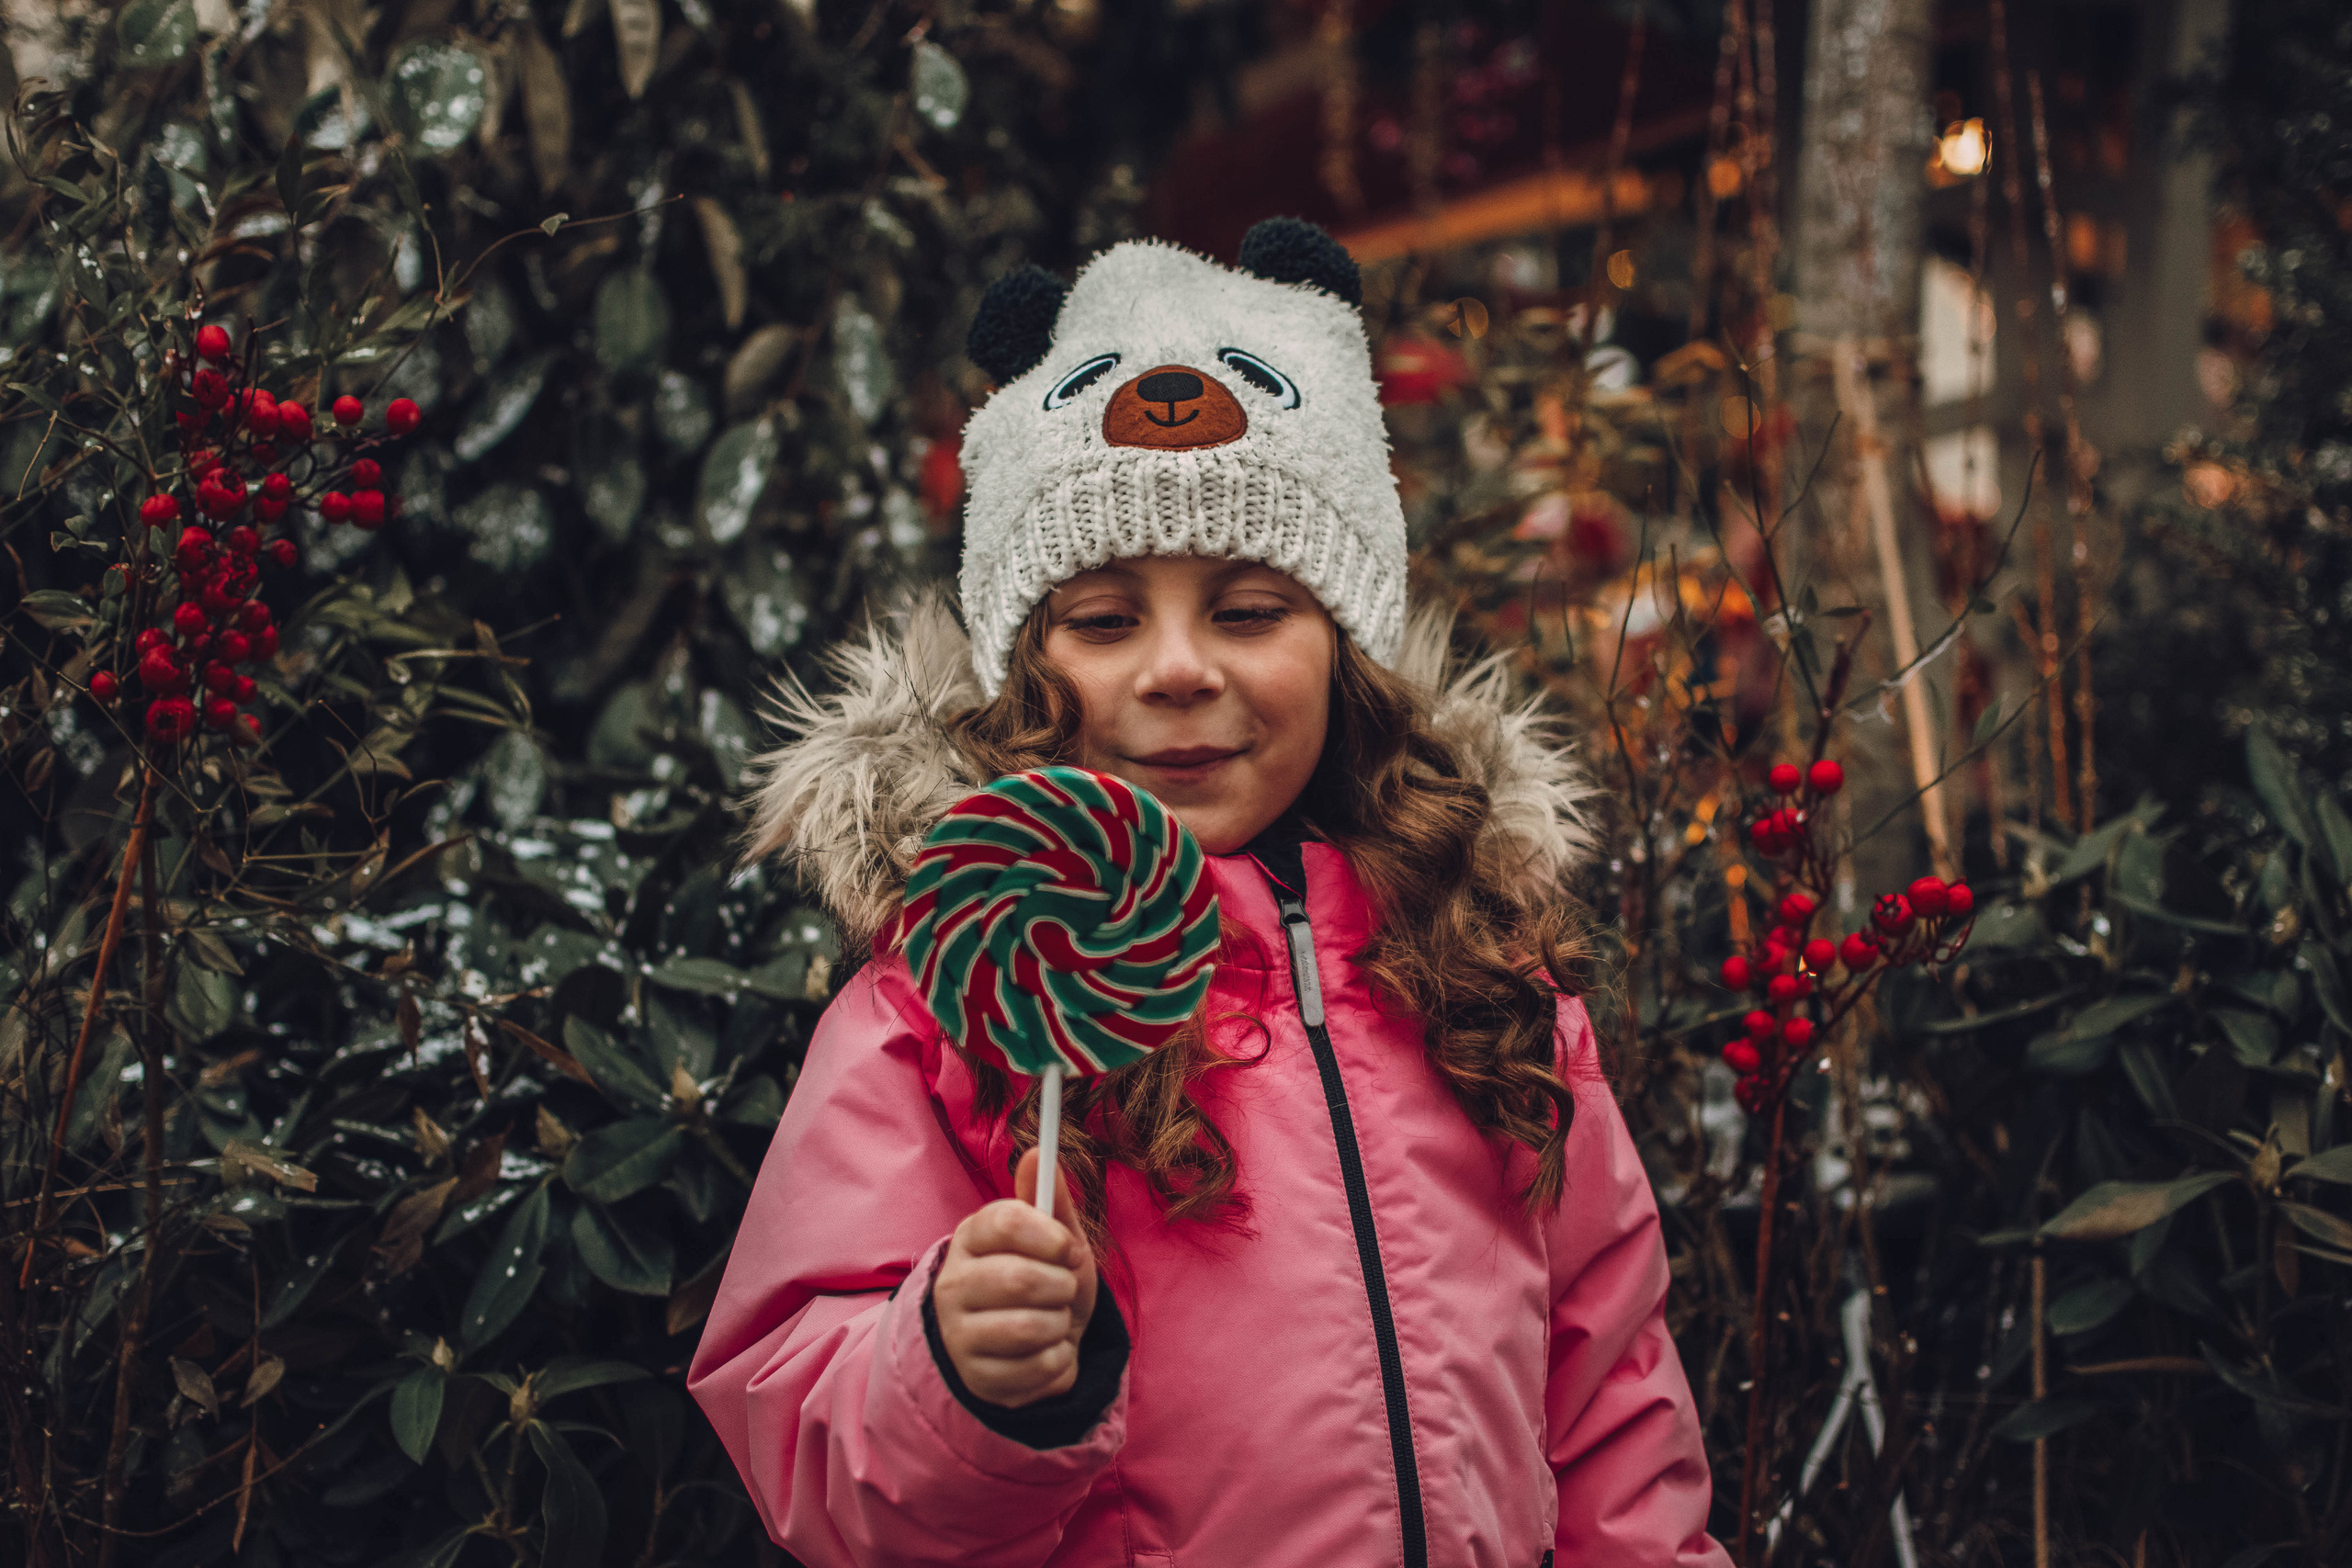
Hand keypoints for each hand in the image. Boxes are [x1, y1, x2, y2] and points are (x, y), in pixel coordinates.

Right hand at [932, 1146, 1097, 1407]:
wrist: (1031, 1346)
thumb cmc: (1044, 1280)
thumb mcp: (1054, 1240)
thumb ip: (1051, 1200)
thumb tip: (1039, 1153)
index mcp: (972, 1237)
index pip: (1005, 1222)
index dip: (1050, 1236)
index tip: (1068, 1248)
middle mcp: (954, 1284)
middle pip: (1019, 1279)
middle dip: (1061, 1286)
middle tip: (1063, 1289)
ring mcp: (960, 1334)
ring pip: (1030, 1327)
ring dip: (1061, 1324)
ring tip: (1054, 1321)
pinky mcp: (977, 1378)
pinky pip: (1038, 1368)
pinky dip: (1059, 1360)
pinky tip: (1047, 1352)